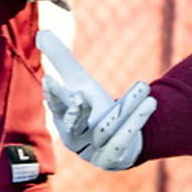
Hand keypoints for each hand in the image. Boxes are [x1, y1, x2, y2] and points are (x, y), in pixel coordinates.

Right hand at [38, 29, 156, 169]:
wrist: (117, 141)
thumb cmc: (92, 107)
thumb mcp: (78, 82)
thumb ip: (61, 60)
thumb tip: (42, 32)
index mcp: (61, 119)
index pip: (55, 106)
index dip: (53, 95)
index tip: (50, 80)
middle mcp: (74, 138)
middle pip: (73, 125)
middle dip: (76, 112)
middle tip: (82, 96)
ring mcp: (93, 151)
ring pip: (107, 129)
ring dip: (127, 109)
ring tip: (145, 86)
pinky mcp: (113, 159)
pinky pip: (124, 141)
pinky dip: (137, 122)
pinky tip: (150, 103)